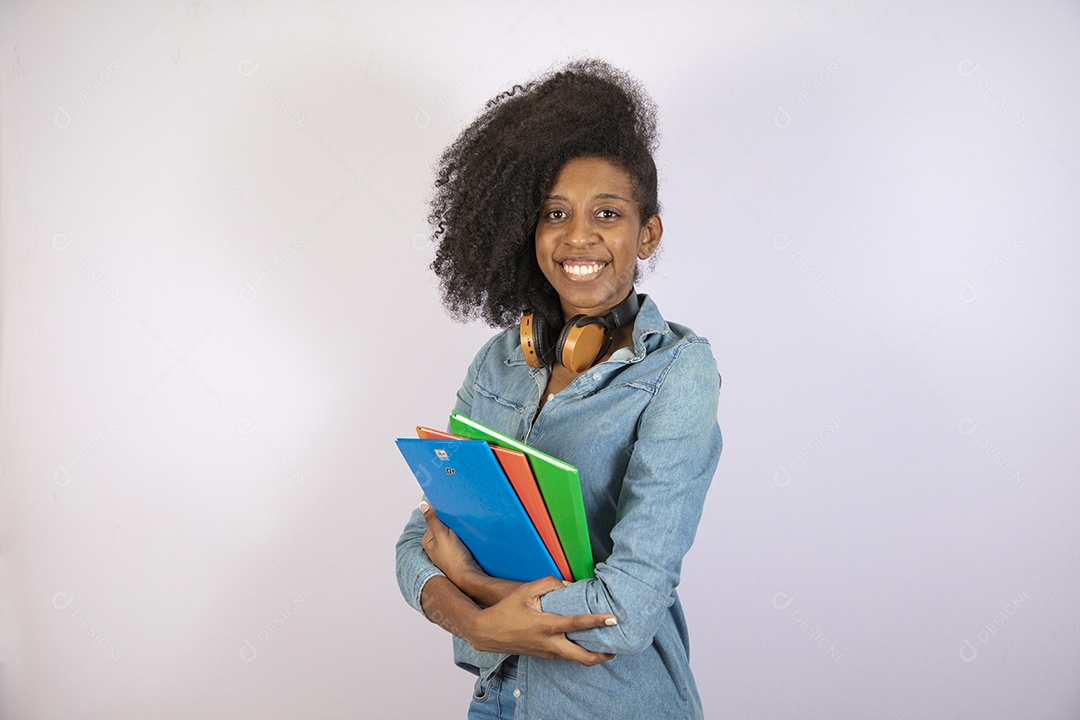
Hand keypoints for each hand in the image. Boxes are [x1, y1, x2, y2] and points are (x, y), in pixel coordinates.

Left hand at [419, 501, 482, 585]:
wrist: (469, 576)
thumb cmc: (453, 559)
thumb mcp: (442, 535)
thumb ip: (432, 519)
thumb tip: (422, 505)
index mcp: (428, 540)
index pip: (435, 519)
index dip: (444, 514)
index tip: (452, 511)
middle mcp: (436, 545)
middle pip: (445, 525)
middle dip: (452, 522)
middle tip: (461, 519)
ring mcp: (447, 549)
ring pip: (454, 532)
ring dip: (460, 528)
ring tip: (465, 528)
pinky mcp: (458, 552)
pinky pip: (461, 539)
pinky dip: (465, 536)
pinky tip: (470, 535)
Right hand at [466, 576, 616, 666]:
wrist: (486, 633)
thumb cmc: (506, 610)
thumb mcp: (525, 591)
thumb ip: (549, 583)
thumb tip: (569, 585)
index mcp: (546, 626)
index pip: (577, 624)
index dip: (597, 621)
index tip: (613, 619)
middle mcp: (550, 643)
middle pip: (583, 657)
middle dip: (602, 655)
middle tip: (616, 647)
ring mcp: (547, 652)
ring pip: (576, 660)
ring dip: (593, 655)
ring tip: (607, 646)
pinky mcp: (544, 655)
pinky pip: (567, 657)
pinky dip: (579, 653)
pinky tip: (585, 643)